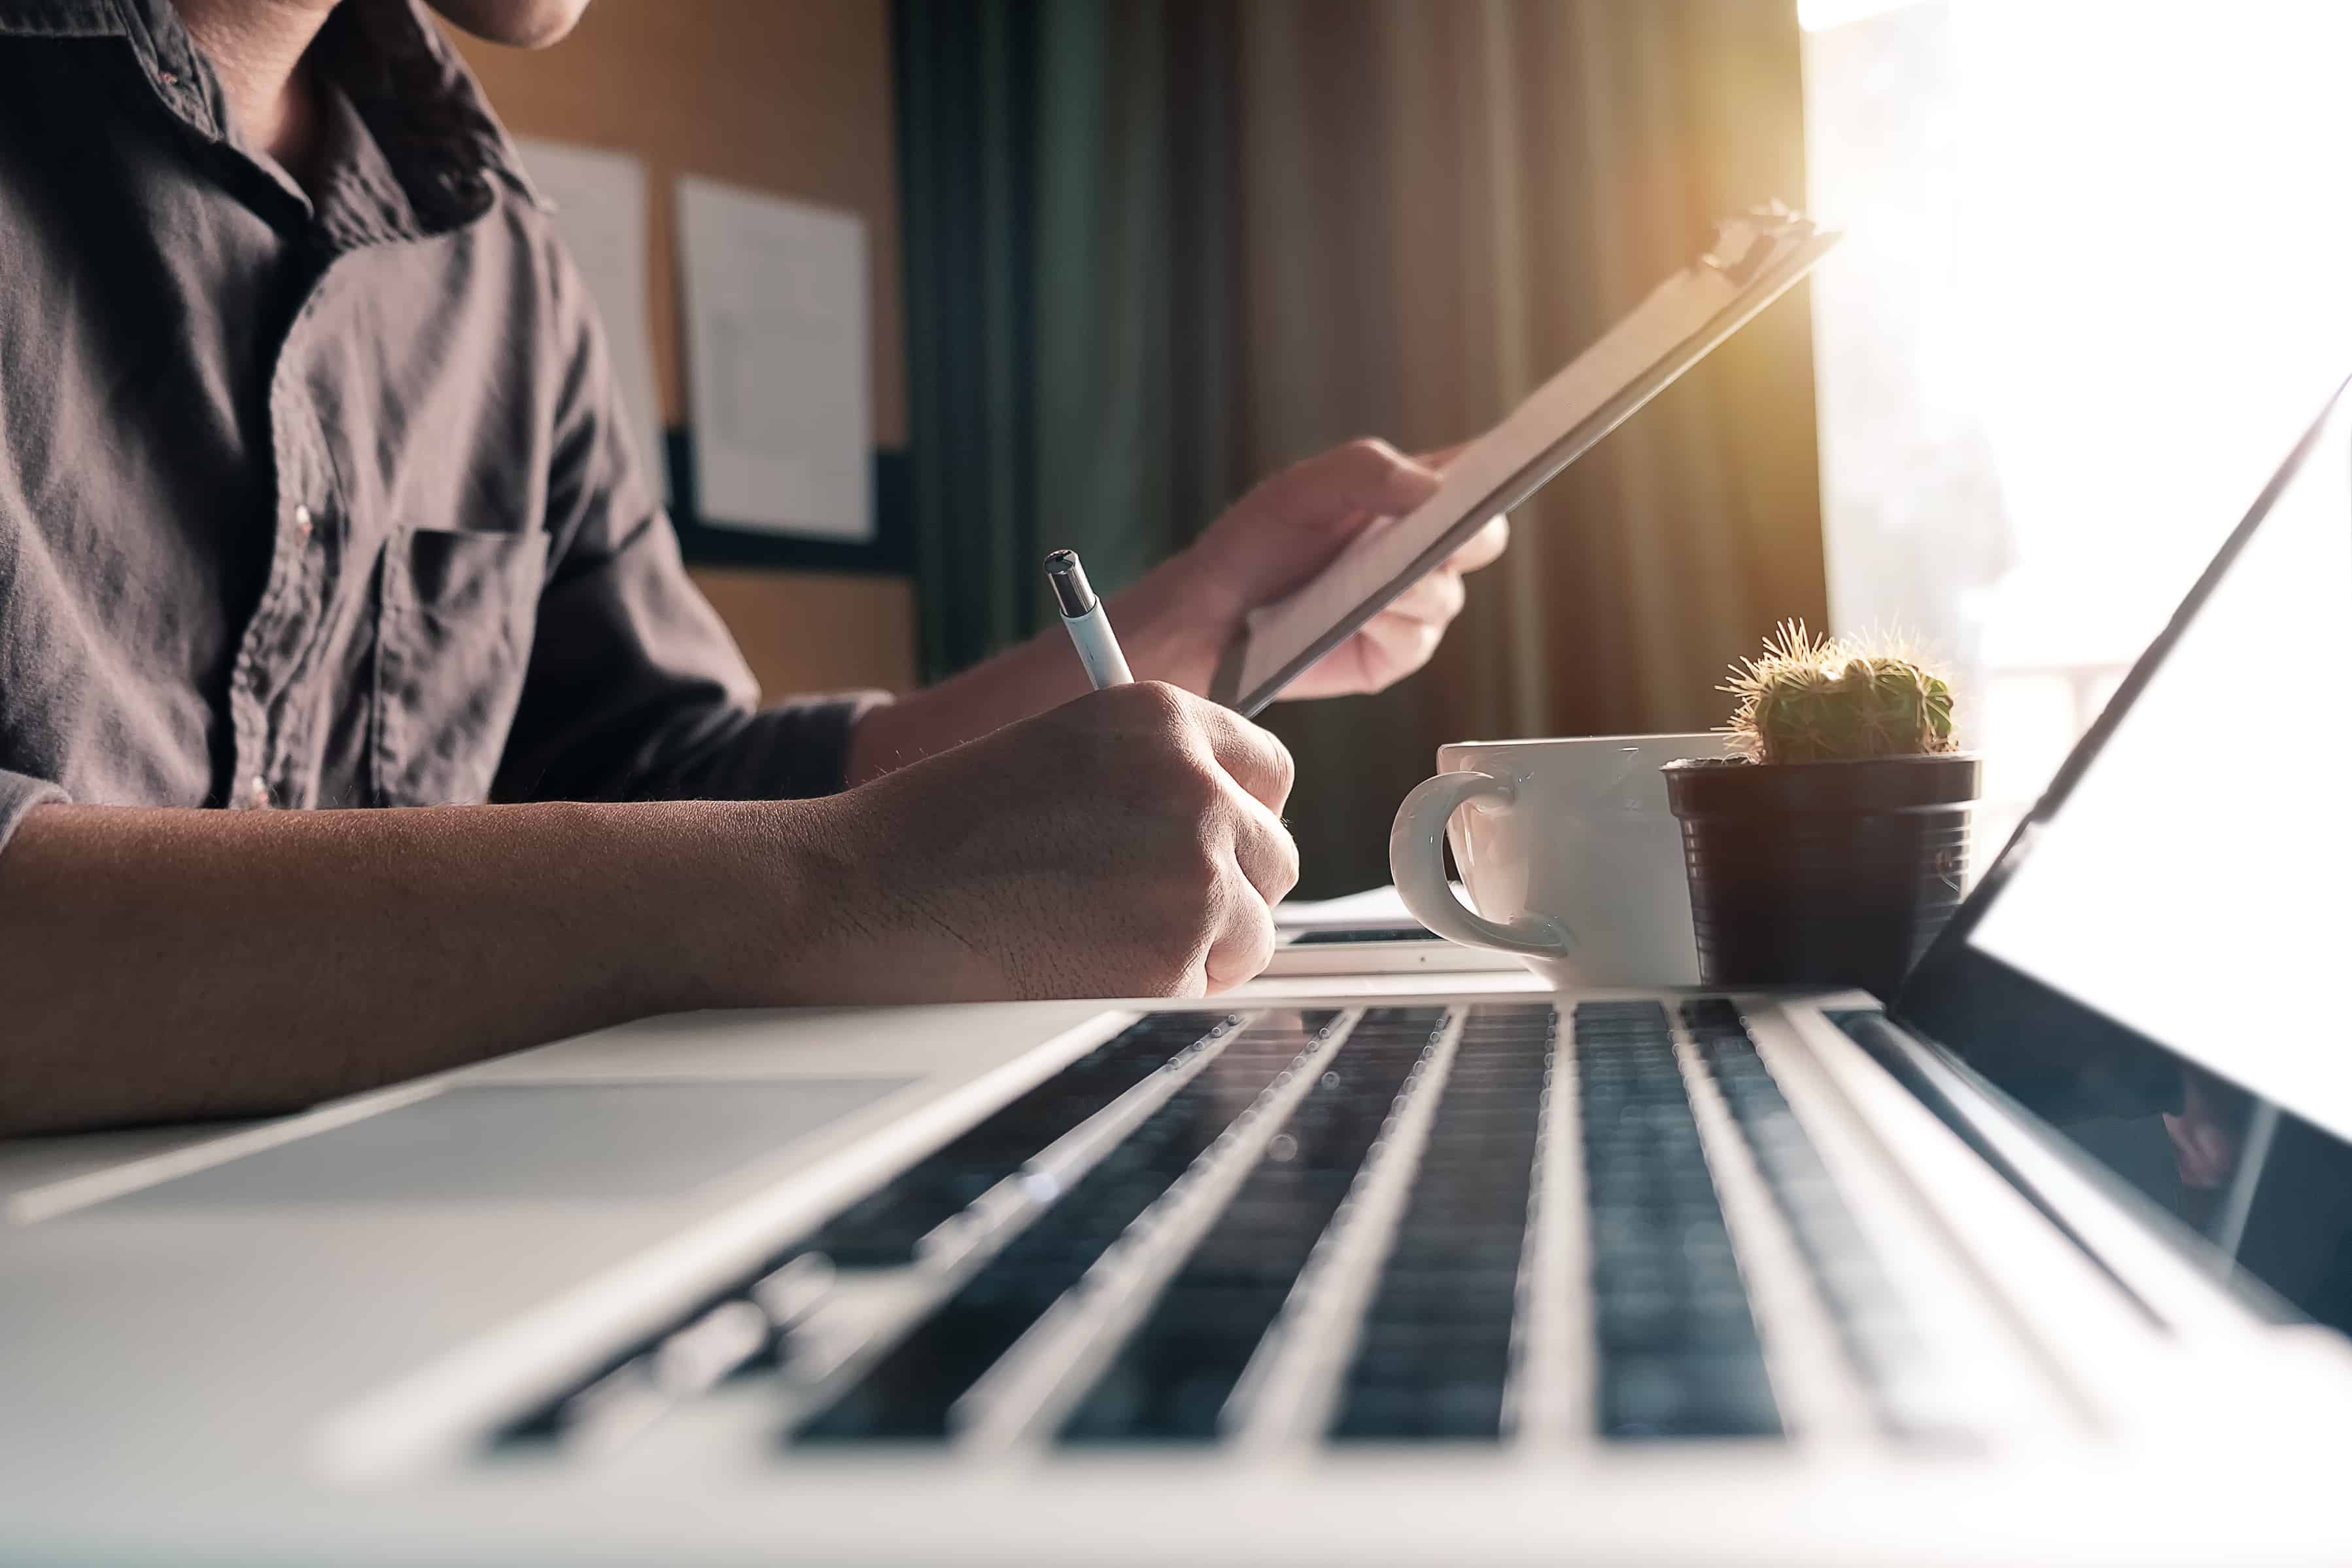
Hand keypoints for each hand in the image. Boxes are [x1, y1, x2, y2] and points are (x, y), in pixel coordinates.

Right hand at [809, 682, 1297, 1000]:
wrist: (875, 894)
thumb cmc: (951, 826)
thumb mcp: (1069, 751)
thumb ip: (1157, 773)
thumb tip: (1230, 821)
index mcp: (1163, 717)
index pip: (1268, 770)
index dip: (1238, 813)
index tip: (1209, 840)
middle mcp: (1196, 786)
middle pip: (1275, 853)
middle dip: (1230, 885)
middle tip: (1150, 903)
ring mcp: (1194, 874)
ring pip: (1255, 928)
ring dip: (1206, 944)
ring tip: (1110, 935)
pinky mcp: (1176, 957)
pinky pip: (1211, 983)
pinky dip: (1167, 987)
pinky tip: (1092, 964)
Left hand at [1127, 437, 1510, 700]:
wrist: (1212, 616)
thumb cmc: (1256, 543)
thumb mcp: (1301, 490)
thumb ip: (1364, 472)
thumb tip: (1434, 489)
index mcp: (1411, 496)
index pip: (1479, 473)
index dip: (1511, 462)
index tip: (1536, 449)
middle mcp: (1423, 549)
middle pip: (1485, 538)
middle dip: (1459, 536)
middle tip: (1417, 534)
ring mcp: (1413, 604)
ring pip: (1447, 594)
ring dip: (1406, 587)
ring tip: (1354, 584)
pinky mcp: (1394, 654)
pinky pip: (1418, 638)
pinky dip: (1388, 626)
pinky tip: (1352, 619)